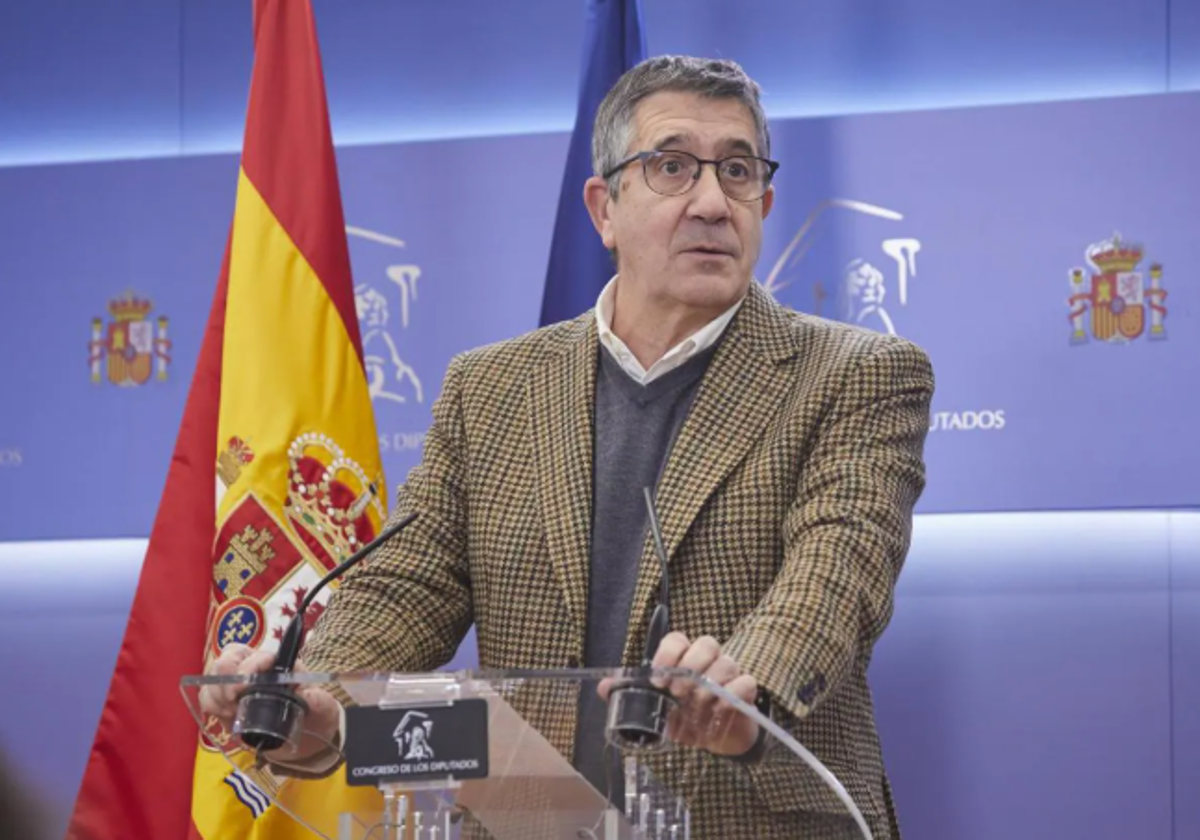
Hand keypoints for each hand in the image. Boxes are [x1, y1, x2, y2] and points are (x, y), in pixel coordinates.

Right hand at [198, 644, 341, 762]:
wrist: (306, 737)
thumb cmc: (315, 714)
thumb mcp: (323, 706)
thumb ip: (317, 700)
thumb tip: (305, 696)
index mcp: (278, 664)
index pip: (256, 654)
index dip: (249, 666)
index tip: (246, 686)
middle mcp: (255, 668)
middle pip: (227, 658)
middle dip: (225, 680)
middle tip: (233, 701)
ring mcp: (237, 684)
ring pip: (213, 677)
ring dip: (217, 695)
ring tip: (232, 712)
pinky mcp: (226, 703)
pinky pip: (207, 697)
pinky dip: (212, 707)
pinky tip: (226, 717)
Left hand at [600, 632, 760, 756]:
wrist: (715, 736)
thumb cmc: (684, 715)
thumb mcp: (657, 706)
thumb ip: (633, 693)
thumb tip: (604, 687)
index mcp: (683, 656)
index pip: (677, 638)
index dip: (668, 654)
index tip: (657, 678)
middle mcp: (708, 658)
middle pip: (706, 644)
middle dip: (690, 668)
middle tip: (677, 694)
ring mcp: (730, 672)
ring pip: (726, 663)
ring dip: (709, 689)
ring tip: (695, 712)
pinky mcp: (746, 690)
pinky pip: (745, 683)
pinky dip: (731, 698)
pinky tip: (717, 714)